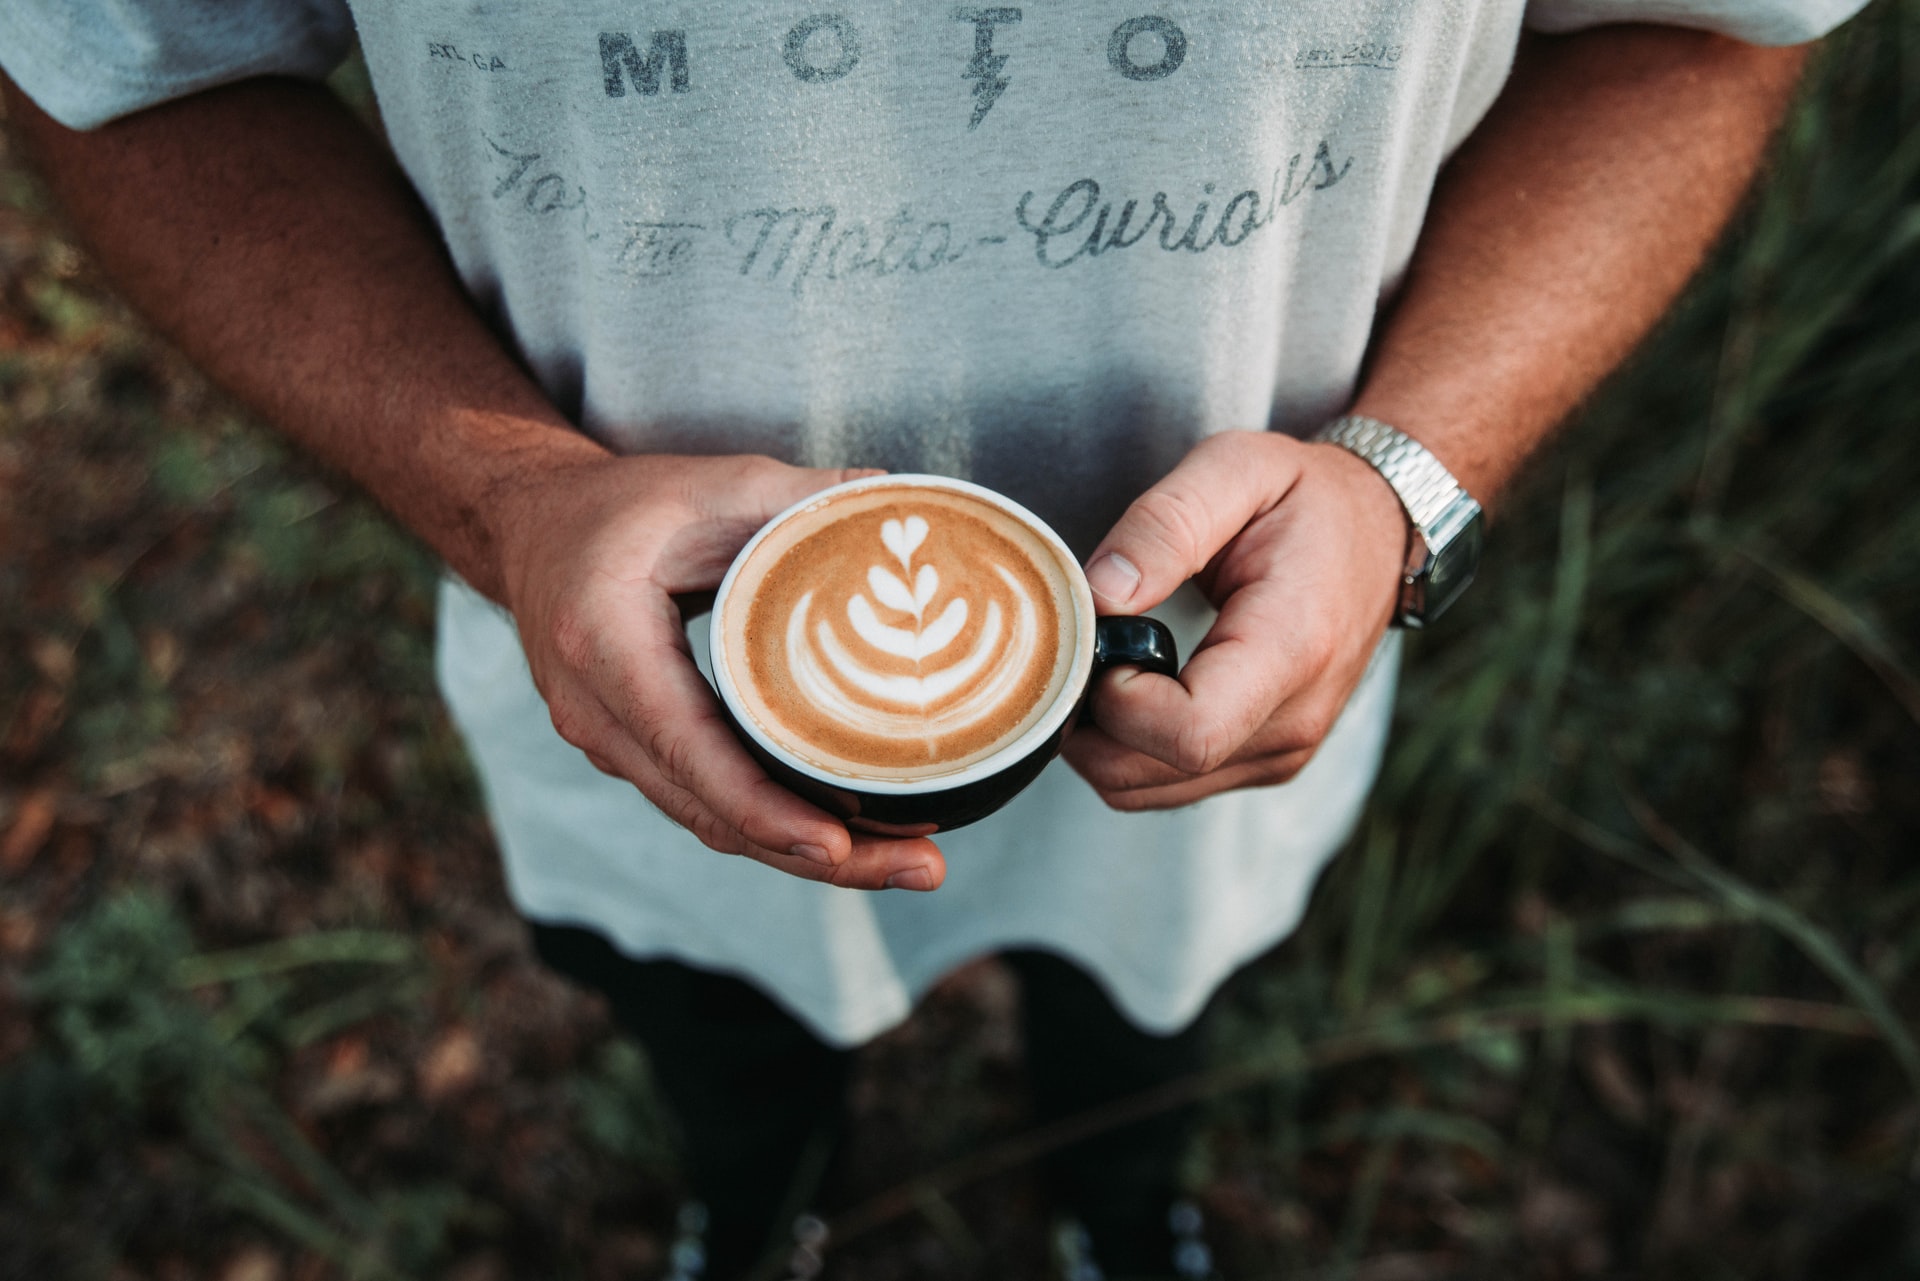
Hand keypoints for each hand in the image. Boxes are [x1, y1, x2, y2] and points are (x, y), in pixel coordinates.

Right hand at [493, 453, 946, 889]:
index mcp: (604, 642)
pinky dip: (776, 826)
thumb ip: (804, 495)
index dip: (762, 806)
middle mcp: (595, 712)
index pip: (687, 748)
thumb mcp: (712, 483)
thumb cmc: (620, 505)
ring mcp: (607, 744)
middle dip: (816, 853)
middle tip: (923, 867)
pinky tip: (856, 837)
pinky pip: (707, 804)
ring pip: (710, 821)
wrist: (531, 528)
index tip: (836, 843)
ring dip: (807, 853)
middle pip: (710, 810)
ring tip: (909, 863)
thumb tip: (902, 502)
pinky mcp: (633, 754)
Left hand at [1062, 431, 1408, 808]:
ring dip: (1102, 737)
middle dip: (1091, 720)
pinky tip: (1135, 684)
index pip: (1190, 734)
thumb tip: (1101, 594)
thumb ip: (1164, 523)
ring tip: (1111, 658)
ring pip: (1146, 791)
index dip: (1118, 701)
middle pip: (1152, 773)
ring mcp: (1282, 753)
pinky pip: (1166, 785)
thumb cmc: (1305, 496)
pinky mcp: (1266, 762)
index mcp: (1292, 648)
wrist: (1379, 531)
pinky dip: (1128, 747)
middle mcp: (1295, 721)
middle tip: (1089, 644)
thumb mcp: (1237, 468)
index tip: (1107, 637)